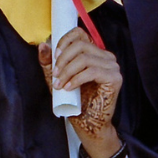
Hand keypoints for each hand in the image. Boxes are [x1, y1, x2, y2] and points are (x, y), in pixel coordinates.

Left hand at [38, 26, 121, 145]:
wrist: (89, 123)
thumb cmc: (76, 101)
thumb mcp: (58, 79)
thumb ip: (49, 63)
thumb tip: (43, 45)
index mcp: (95, 52)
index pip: (80, 34)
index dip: (65, 41)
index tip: (54, 56)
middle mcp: (106, 56)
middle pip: (81, 45)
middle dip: (63, 59)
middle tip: (55, 75)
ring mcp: (112, 66)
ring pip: (85, 58)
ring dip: (68, 71)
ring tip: (60, 84)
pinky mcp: (114, 78)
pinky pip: (92, 71)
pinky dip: (77, 79)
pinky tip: (69, 87)